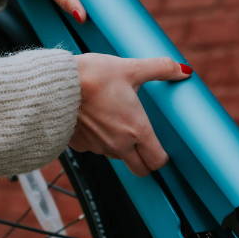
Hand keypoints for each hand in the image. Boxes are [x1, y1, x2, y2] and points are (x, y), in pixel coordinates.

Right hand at [70, 54, 192, 175]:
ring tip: (115, 121)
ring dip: (120, 147)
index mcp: (137, 130)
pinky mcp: (80, 145)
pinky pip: (94, 149)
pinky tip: (95, 120)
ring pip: (116, 157)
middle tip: (144, 143)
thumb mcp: (130, 68)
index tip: (160, 147)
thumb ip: (160, 69)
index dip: (162, 156)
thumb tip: (183, 70)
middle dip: (144, 161)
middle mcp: (119, 145)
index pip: (157, 161)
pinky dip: (98, 140)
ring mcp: (98, 148)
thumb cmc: (94, 76)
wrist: (55, 85)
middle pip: (140, 169)